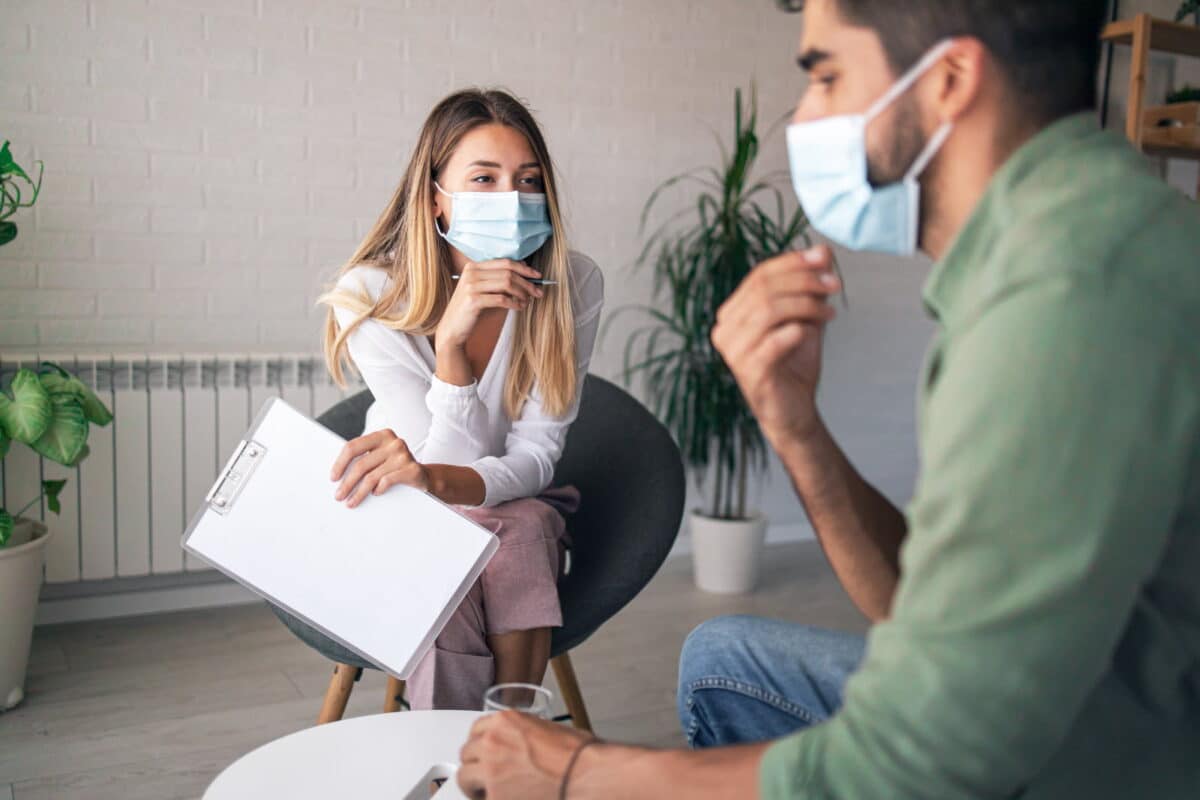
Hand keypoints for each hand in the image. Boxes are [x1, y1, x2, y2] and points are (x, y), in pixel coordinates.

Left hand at [329, 429, 428, 507]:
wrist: (424, 476)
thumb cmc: (396, 468)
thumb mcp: (380, 457)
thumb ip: (365, 458)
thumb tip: (338, 475)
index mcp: (382, 435)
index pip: (353, 447)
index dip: (340, 463)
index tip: (333, 477)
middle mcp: (393, 442)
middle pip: (361, 464)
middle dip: (347, 483)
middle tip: (339, 496)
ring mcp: (404, 455)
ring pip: (372, 477)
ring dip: (358, 493)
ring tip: (351, 502)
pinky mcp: (412, 469)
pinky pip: (387, 481)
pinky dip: (378, 490)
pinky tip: (374, 494)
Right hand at [438, 259, 544, 348]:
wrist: (452, 328)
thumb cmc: (471, 309)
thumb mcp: (483, 289)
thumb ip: (499, 278)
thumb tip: (524, 268)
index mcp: (473, 266)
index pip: (505, 262)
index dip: (524, 268)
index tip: (537, 276)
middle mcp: (471, 272)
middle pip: (508, 273)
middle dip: (526, 282)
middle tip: (538, 292)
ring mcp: (470, 285)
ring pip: (506, 284)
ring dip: (522, 293)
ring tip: (527, 301)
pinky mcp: (473, 300)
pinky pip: (501, 299)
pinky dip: (514, 303)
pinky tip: (519, 308)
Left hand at [457, 711, 595, 799]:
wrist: (584, 775)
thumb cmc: (576, 754)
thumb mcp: (544, 729)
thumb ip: (520, 735)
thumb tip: (517, 747)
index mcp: (505, 721)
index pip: (476, 730)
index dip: (481, 745)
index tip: (482, 753)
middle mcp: (492, 741)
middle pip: (466, 753)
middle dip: (476, 764)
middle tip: (485, 775)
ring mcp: (490, 769)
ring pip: (464, 777)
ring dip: (474, 784)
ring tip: (487, 792)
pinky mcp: (494, 796)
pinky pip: (481, 798)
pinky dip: (490, 799)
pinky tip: (504, 798)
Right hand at [711, 245, 840, 443]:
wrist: (794, 410)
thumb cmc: (794, 364)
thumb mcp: (805, 317)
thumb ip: (810, 285)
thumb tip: (823, 249)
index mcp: (733, 312)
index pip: (760, 274)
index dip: (793, 262)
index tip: (825, 258)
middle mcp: (725, 329)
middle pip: (764, 289)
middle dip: (805, 281)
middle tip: (834, 285)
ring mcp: (734, 351)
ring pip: (769, 310)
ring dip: (806, 304)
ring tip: (830, 311)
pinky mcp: (749, 372)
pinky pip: (774, 341)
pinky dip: (797, 331)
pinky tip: (812, 331)